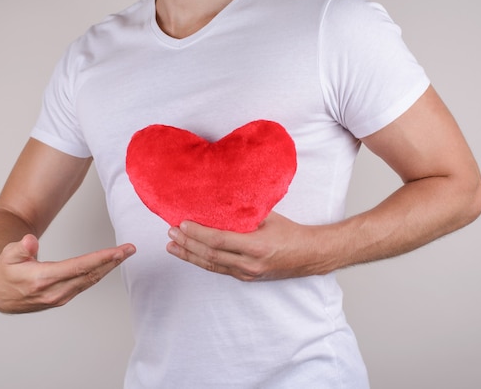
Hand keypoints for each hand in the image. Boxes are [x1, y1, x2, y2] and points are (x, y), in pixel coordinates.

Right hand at [0, 234, 135, 313]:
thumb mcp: (7, 255)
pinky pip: (85, 284)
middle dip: (112, 261)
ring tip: (125, 253)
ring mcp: (60, 297)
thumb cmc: (4, 270)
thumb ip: (20, 247)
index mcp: (42, 279)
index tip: (118, 251)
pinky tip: (110, 264)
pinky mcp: (63, 298)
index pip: (78, 267)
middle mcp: (54, 291)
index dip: (101, 258)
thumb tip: (30, 241)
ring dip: (109, 267)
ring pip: (90, 280)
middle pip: (90, 274)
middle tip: (130, 249)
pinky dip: (99, 273)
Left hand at [167, 212, 330, 280]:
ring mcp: (247, 274)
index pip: (219, 241)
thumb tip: (218, 202)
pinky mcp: (246, 278)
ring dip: (189, 255)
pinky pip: (219, 269)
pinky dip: (202, 261)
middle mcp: (249, 264)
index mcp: (256, 247)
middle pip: (210, 255)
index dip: (197, 233)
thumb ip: (245, 213)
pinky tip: (190, 254)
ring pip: (211, 266)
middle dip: (187, 244)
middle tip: (171, 233)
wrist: (309, 255)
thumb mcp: (268, 217)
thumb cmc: (291, 233)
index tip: (182, 224)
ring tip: (172, 246)